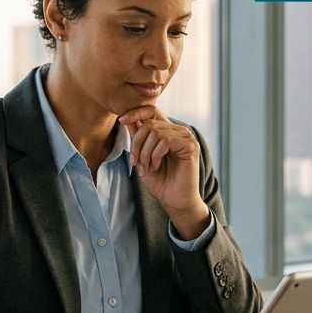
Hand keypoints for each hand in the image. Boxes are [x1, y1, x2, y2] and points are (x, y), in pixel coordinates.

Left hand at [117, 106, 208, 238]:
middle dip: (137, 143)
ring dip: (145, 152)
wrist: (175, 201)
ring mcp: (185, 136)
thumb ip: (138, 139)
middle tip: (135, 163)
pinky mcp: (190, 145)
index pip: (151, 111)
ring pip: (156, 132)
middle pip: (149, 123)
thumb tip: (127, 120)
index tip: (121, 121)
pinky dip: (156, 155)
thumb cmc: (160, 182)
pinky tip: (156, 167)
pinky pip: (166, 140)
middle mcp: (177, 131)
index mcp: (167, 131)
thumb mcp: (142, 158)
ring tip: (146, 168)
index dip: (135, 112)